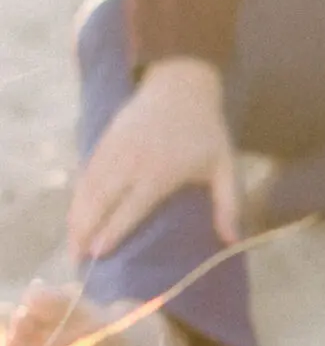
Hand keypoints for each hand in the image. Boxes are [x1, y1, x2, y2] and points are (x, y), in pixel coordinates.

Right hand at [69, 58, 237, 261]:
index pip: (131, 207)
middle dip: (85, 231)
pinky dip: (78, 196)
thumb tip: (232, 241)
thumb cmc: (206, 131)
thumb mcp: (225, 166)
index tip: (98, 253)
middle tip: (77, 261)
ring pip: (88, 188)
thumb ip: (228, 204)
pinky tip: (75, 215)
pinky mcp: (104, 141)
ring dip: (77, 217)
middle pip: (101, 201)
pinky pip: (86, 173)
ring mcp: (114, 150)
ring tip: (72, 245)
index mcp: (160, 171)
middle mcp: (132, 162)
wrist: (181, 84)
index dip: (113, 230)